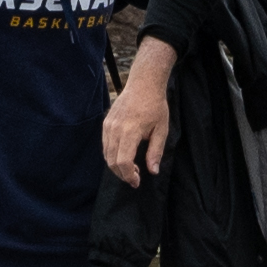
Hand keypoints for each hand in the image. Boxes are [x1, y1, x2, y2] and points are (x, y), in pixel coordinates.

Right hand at [101, 39, 172, 185]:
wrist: (143, 84)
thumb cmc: (155, 106)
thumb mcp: (162, 129)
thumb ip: (155, 151)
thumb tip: (152, 171)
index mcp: (130, 131)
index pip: (123, 162)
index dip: (129, 176)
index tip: (137, 182)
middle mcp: (115, 129)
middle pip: (112, 161)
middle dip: (122, 174)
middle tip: (135, 178)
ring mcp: (108, 126)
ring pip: (106, 154)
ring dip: (116, 166)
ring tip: (131, 168)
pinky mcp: (106, 123)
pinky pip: (105, 145)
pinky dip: (112, 155)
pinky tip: (124, 156)